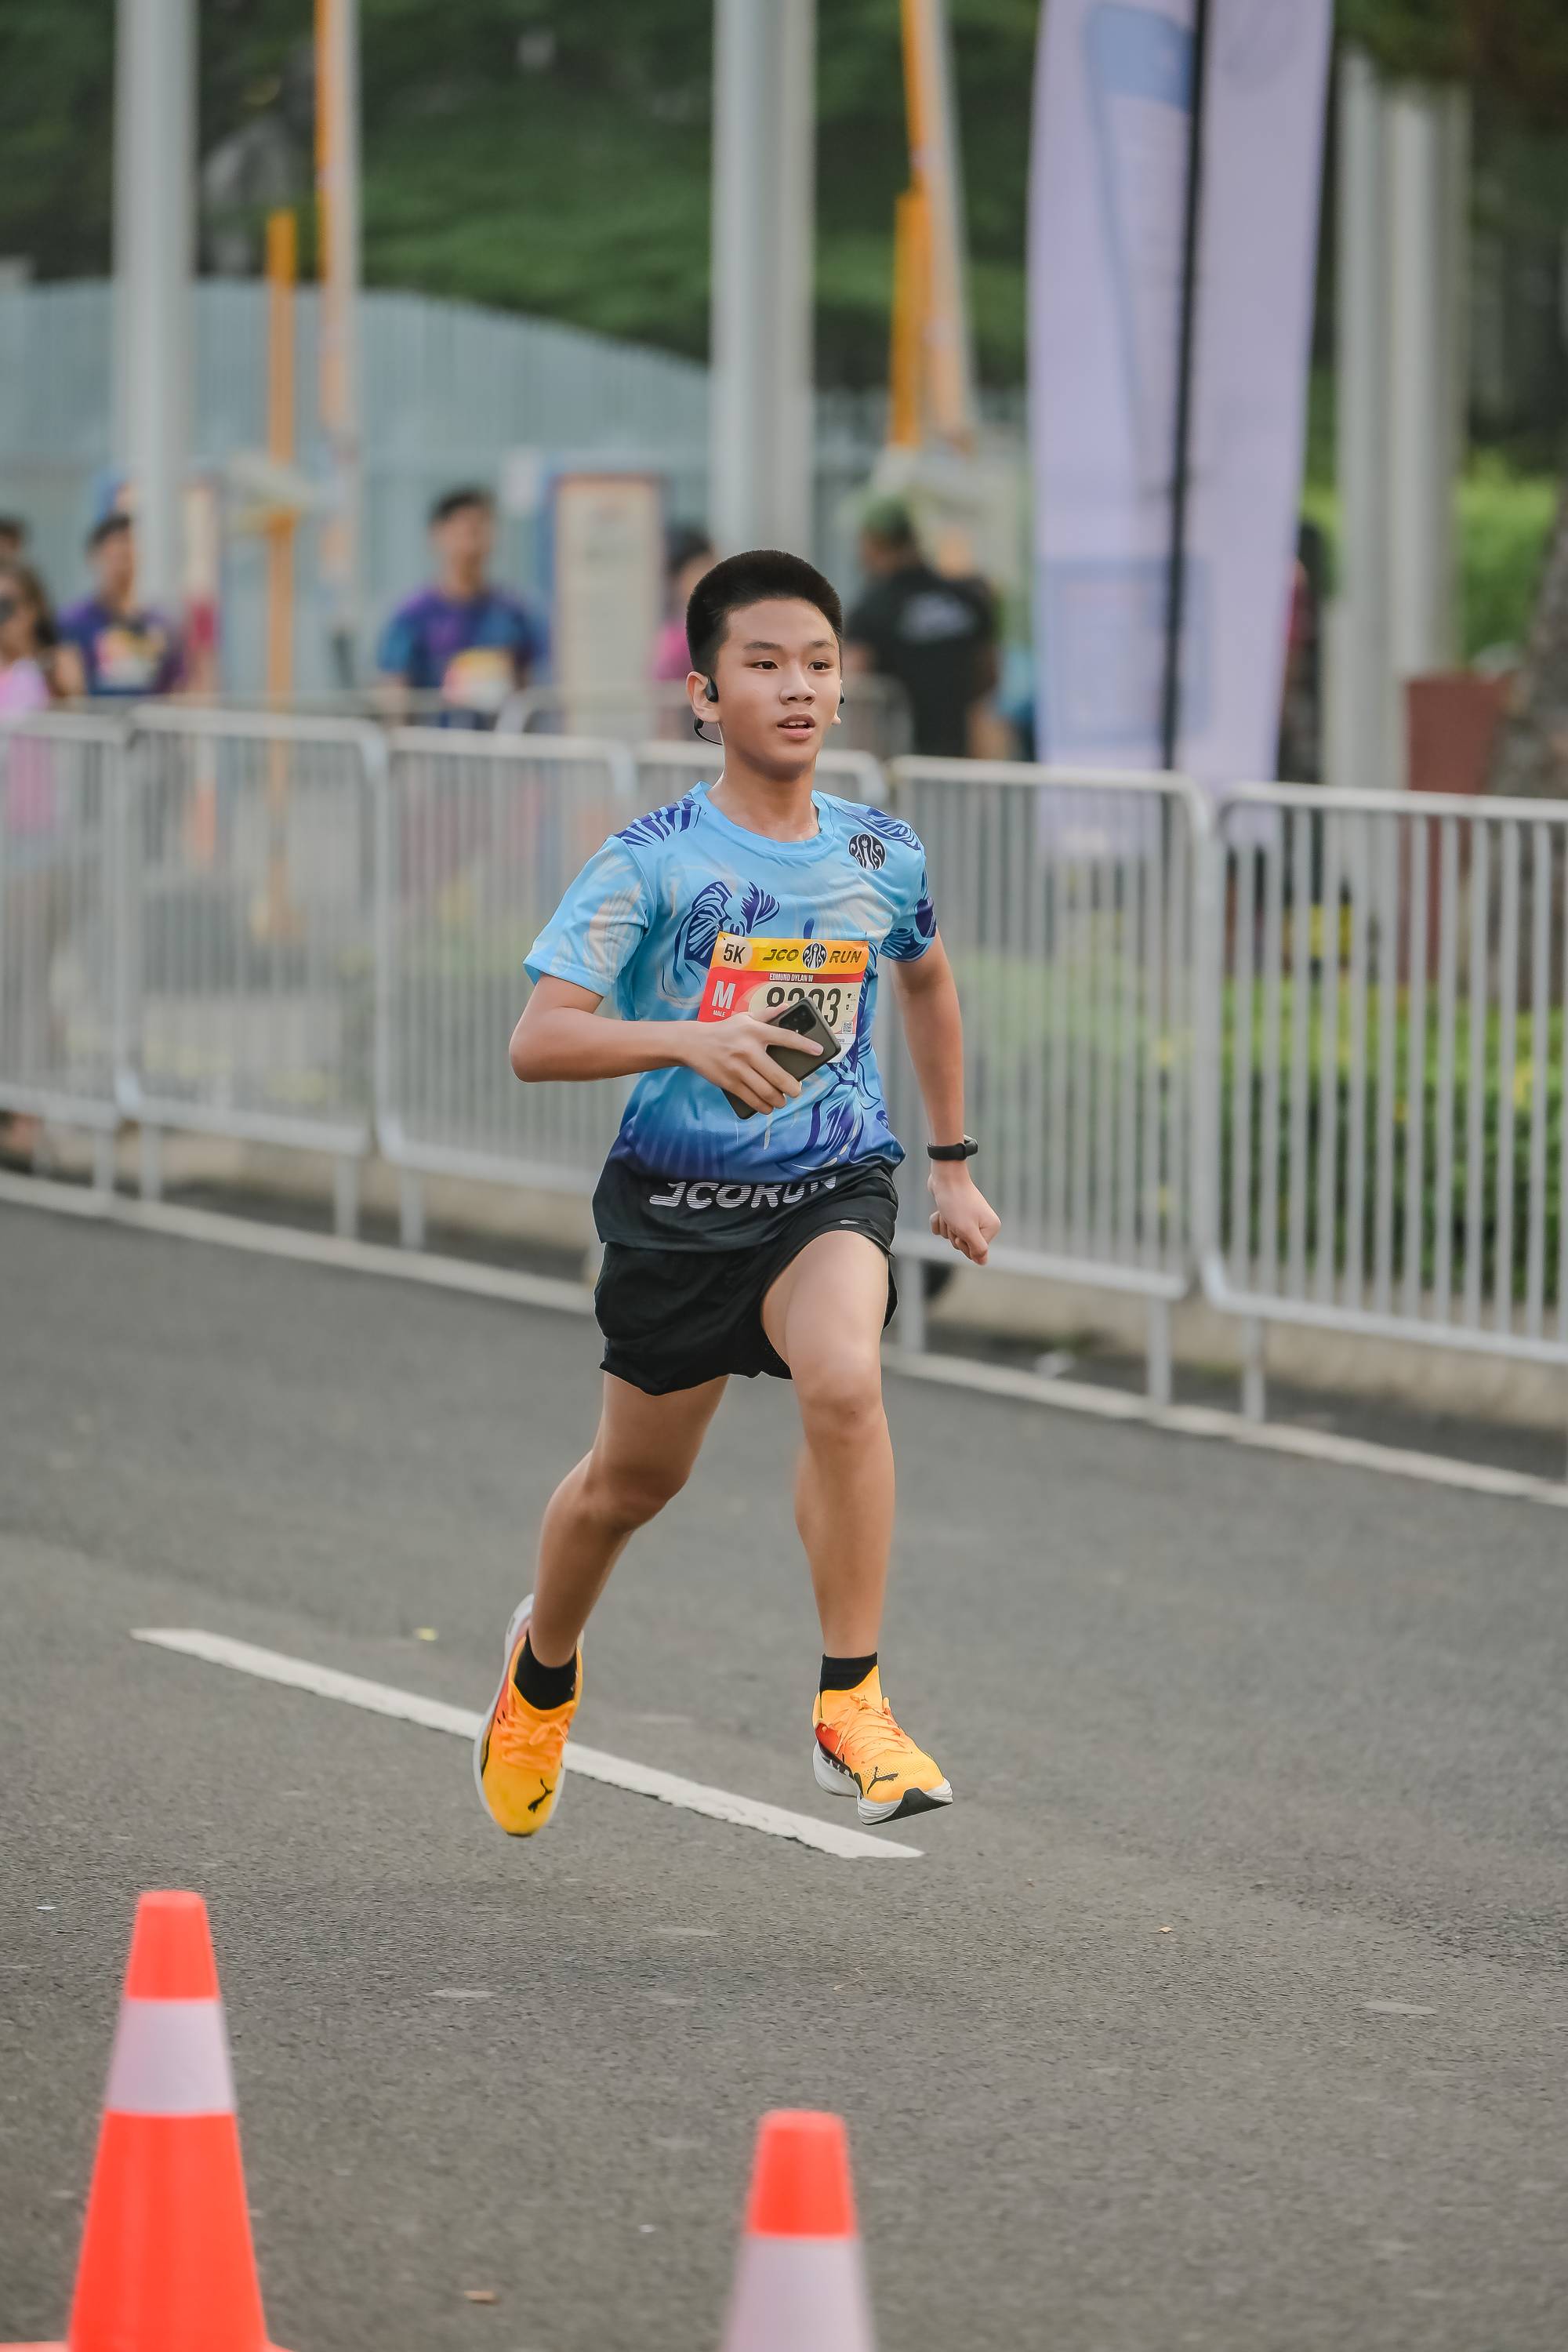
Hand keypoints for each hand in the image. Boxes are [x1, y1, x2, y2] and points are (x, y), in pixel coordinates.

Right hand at [678, 1010, 822, 1116]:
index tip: (818, 1051)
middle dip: (792, 1088)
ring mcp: (738, 1068)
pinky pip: (751, 1099)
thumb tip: (788, 1007)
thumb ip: (767, 1014)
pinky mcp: (729, 1082)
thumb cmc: (725, 1030)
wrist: (693, 1043)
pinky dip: (762, 1106)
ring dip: (778, 1100)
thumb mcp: (744, 1017)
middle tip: (796, 1090)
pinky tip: (767, 1107)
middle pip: (778, 1075)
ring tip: (782, 1100)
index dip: (804, 1045)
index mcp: (755, 1031)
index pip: (785, 1037)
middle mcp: (748, 1050)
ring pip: (765, 1091)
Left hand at [927, 1163, 999, 1265]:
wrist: (945, 1176)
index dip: (963, 1243)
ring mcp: (968, 1218)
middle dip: (952, 1233)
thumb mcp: (967, 1230)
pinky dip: (938, 1220)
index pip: (975, 1251)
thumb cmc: (957, 1203)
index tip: (962, 1228)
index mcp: (991, 1227)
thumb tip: (983, 1262)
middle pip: (962, 1245)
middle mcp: (982, 1223)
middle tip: (954, 1218)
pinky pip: (942, 1228)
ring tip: (948, 1211)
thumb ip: (978, 1249)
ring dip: (945, 1225)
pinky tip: (941, 1209)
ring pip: (950, 1236)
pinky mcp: (955, 1213)